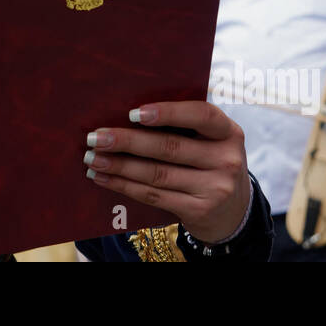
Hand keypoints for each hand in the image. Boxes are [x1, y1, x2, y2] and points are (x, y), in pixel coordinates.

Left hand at [85, 101, 250, 243]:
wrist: (233, 212)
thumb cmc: (210, 163)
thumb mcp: (211, 141)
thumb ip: (184, 126)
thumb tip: (127, 114)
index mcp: (229, 132)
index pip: (201, 114)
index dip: (167, 112)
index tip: (132, 113)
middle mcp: (226, 160)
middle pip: (170, 147)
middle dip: (126, 141)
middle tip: (95, 137)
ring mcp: (215, 189)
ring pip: (157, 174)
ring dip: (119, 165)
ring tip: (92, 158)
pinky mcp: (198, 211)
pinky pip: (154, 196)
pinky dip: (125, 186)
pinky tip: (104, 177)